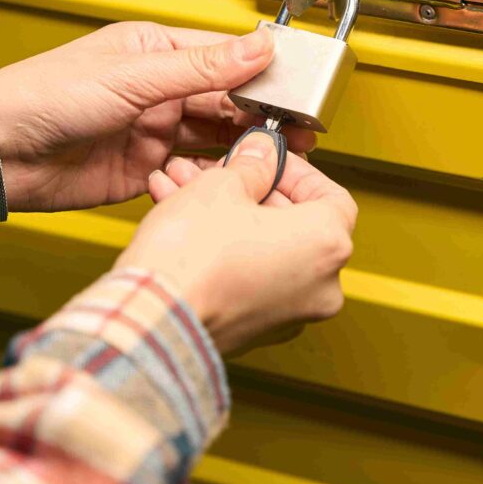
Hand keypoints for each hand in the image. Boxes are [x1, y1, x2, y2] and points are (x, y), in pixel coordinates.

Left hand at [0, 22, 316, 211]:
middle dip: (263, 113)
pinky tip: (239, 178)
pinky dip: (218, 175)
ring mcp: (153, 131)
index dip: (262, 72)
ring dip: (247, 145)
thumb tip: (256, 45)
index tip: (298, 86)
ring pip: (216, 136)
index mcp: (154, 51)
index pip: (224, 56)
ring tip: (283, 155)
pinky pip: (194, 171)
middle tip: (302, 128)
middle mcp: (158, 90)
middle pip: (227, 100)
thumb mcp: (132, 76)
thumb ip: (200, 67)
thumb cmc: (45, 98)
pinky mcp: (147, 171)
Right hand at [117, 132, 356, 356]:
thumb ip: (253, 163)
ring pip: (264, 246)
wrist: (151, 318)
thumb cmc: (191, 259)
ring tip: (186, 188)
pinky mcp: (256, 328)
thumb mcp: (223, 185)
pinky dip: (224, 248)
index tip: (267, 160)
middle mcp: (320, 285)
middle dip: (248, 189)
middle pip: (292, 221)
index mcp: (328, 245)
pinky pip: (249, 275)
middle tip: (218, 170)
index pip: (331, 195)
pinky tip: (184, 221)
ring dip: (227, 214)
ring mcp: (290, 312)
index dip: (295, 171)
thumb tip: (262, 154)